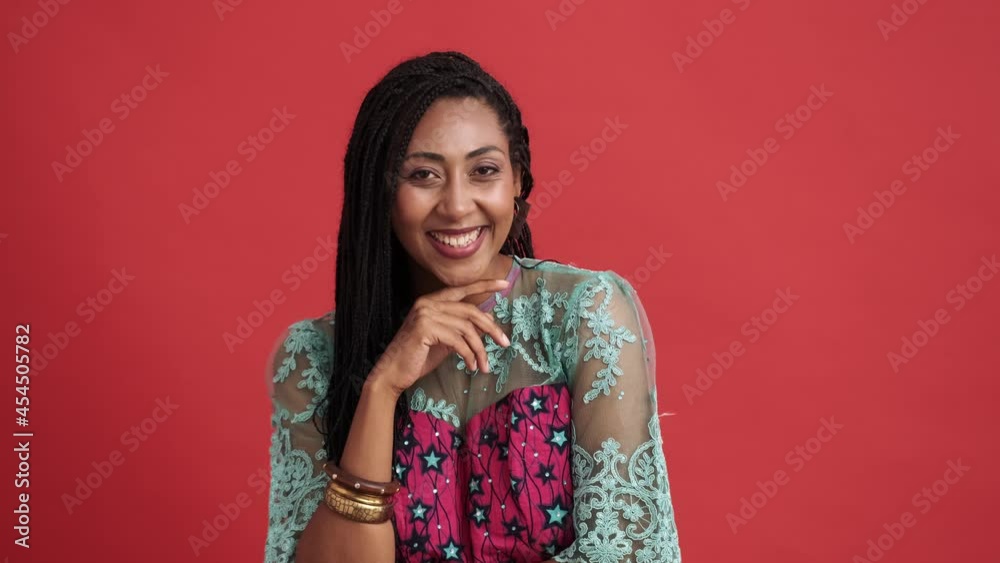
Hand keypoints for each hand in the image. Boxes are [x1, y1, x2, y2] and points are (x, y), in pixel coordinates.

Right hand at [368, 278, 511, 398]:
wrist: (393, 373)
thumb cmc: (418, 358)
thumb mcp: (446, 341)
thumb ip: (463, 330)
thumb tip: (489, 324)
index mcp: (431, 301)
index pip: (462, 290)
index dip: (484, 286)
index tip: (504, 285)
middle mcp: (427, 303)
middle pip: (470, 311)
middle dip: (491, 328)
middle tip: (505, 342)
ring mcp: (425, 314)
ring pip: (466, 329)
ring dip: (480, 349)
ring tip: (485, 365)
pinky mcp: (424, 328)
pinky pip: (457, 341)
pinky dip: (469, 355)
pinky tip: (471, 366)